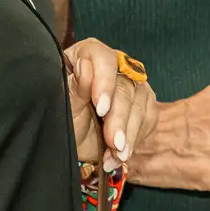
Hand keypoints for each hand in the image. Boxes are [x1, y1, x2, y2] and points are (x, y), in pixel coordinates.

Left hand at [64, 38, 157, 171]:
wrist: (73, 140)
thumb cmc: (62, 118)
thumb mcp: (62, 107)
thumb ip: (74, 87)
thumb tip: (85, 66)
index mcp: (88, 54)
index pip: (103, 58)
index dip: (104, 82)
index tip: (101, 108)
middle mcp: (114, 65)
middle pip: (124, 86)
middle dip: (119, 118)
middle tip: (114, 142)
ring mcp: (131, 84)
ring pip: (140, 104)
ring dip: (129, 134)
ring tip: (117, 155)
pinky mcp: (143, 103)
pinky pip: (148, 119)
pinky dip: (134, 140)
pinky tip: (118, 155)